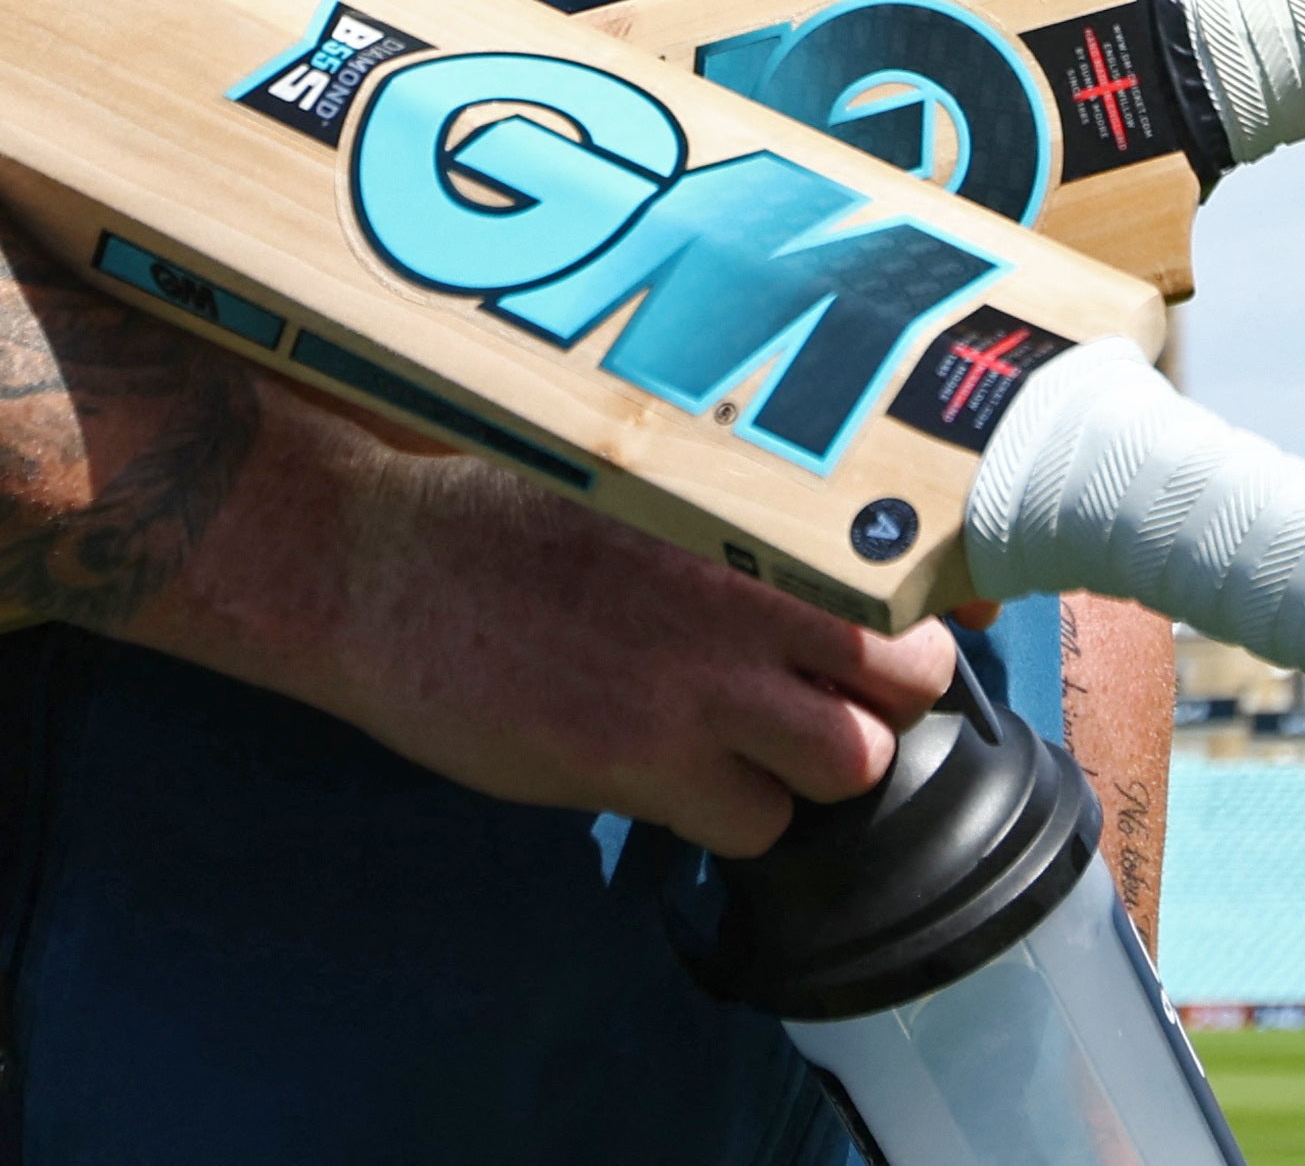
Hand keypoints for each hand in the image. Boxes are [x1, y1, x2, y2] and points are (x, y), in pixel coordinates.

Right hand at [146, 387, 953, 854]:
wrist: (373, 567)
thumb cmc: (492, 516)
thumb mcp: (634, 480)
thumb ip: (734, 520)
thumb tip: (833, 555)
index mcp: (747, 506)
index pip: (908, 566)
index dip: (931, 609)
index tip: (928, 622)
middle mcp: (744, 586)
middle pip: (910, 673)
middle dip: (886, 695)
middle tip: (829, 694)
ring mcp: (700, 678)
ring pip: (852, 761)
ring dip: (816, 765)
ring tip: (755, 742)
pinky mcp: (643, 758)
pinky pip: (756, 823)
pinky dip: (735, 815)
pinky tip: (681, 777)